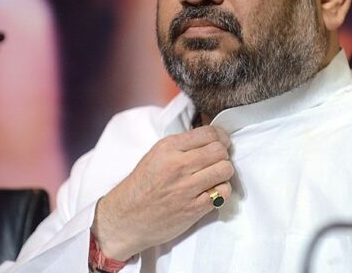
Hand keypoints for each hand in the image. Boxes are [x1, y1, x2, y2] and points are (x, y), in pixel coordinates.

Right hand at [92, 125, 233, 259]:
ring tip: (215, 177)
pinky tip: (212, 192)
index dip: (220, 137)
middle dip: (223, 154)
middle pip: (219, 150)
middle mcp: (178, 165)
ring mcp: (186, 188)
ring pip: (225, 170)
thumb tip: (210, 138)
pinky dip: (222, 192)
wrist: (126, 218)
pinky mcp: (194, 208)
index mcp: (168, 148)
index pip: (208, 133)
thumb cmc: (141, 187)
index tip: (221, 142)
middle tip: (218, 160)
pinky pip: (223, 193)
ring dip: (224, 173)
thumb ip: (181, 146)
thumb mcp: (155, 155)